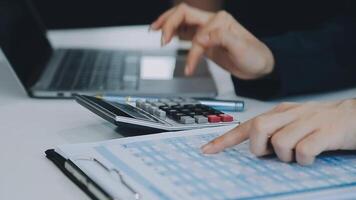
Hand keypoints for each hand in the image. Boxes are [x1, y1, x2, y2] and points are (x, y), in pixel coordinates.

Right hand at [150, 3, 273, 78]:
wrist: (258, 66)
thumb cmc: (254, 56)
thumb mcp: (241, 48)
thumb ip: (221, 39)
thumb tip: (201, 39)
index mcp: (221, 21)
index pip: (197, 31)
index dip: (192, 49)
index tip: (189, 66)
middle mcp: (212, 22)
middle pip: (184, 14)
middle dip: (169, 23)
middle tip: (160, 37)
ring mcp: (207, 30)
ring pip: (182, 20)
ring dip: (167, 24)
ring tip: (154, 30)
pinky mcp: (205, 40)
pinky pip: (185, 33)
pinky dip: (174, 34)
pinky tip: (167, 37)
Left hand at [201, 99, 355, 164]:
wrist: (354, 115)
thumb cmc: (319, 123)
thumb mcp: (293, 122)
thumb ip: (274, 131)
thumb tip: (256, 148)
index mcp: (279, 113)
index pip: (246, 125)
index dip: (225, 139)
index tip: (207, 150)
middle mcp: (290, 114)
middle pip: (258, 128)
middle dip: (259, 148)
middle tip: (272, 154)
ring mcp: (307, 122)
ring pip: (280, 142)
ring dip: (285, 156)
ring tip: (298, 155)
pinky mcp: (325, 132)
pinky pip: (304, 150)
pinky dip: (304, 160)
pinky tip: (311, 157)